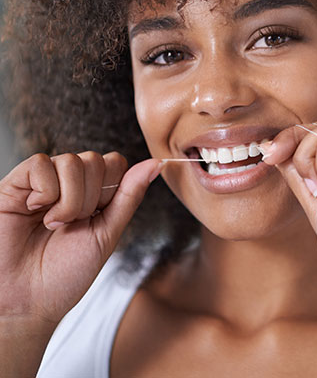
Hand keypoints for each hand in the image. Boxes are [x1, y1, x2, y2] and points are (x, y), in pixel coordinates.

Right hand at [0, 152, 161, 326]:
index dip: (112, 188)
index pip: (114, 163)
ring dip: (70, 200)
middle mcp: (66, 184)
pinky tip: (35, 211)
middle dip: (91, 199)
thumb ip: (130, 195)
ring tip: (54, 224)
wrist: (28, 302)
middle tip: (72, 225)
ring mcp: (40, 183)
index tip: (96, 218)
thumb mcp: (107, 233)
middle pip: (95, 160)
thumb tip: (157, 163)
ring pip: (71, 161)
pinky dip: (45, 190)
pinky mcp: (13, 185)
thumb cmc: (66, 274)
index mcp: (92, 194)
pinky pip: (39, 163)